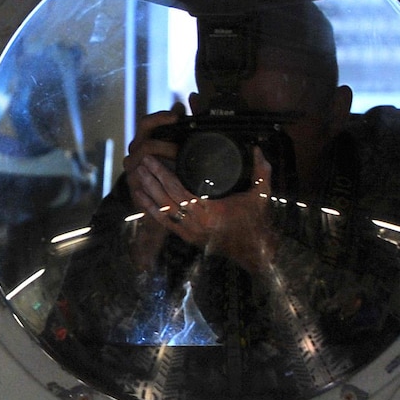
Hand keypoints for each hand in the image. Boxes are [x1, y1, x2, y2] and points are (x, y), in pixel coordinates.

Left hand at [125, 108, 277, 271]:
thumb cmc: (256, 222)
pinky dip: (152, 210)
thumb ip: (261, 171)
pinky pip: (165, 223)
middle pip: (165, 199)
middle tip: (141, 163)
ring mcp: (190, 232)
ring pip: (162, 211)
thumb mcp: (261, 195)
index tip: (152, 161)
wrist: (255, 251)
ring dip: (148, 193)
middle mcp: (195, 223)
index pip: (178, 190)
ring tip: (138, 176)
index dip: (162, 175)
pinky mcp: (188, 238)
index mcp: (209, 212)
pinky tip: (142, 198)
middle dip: (151, 180)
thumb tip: (257, 148)